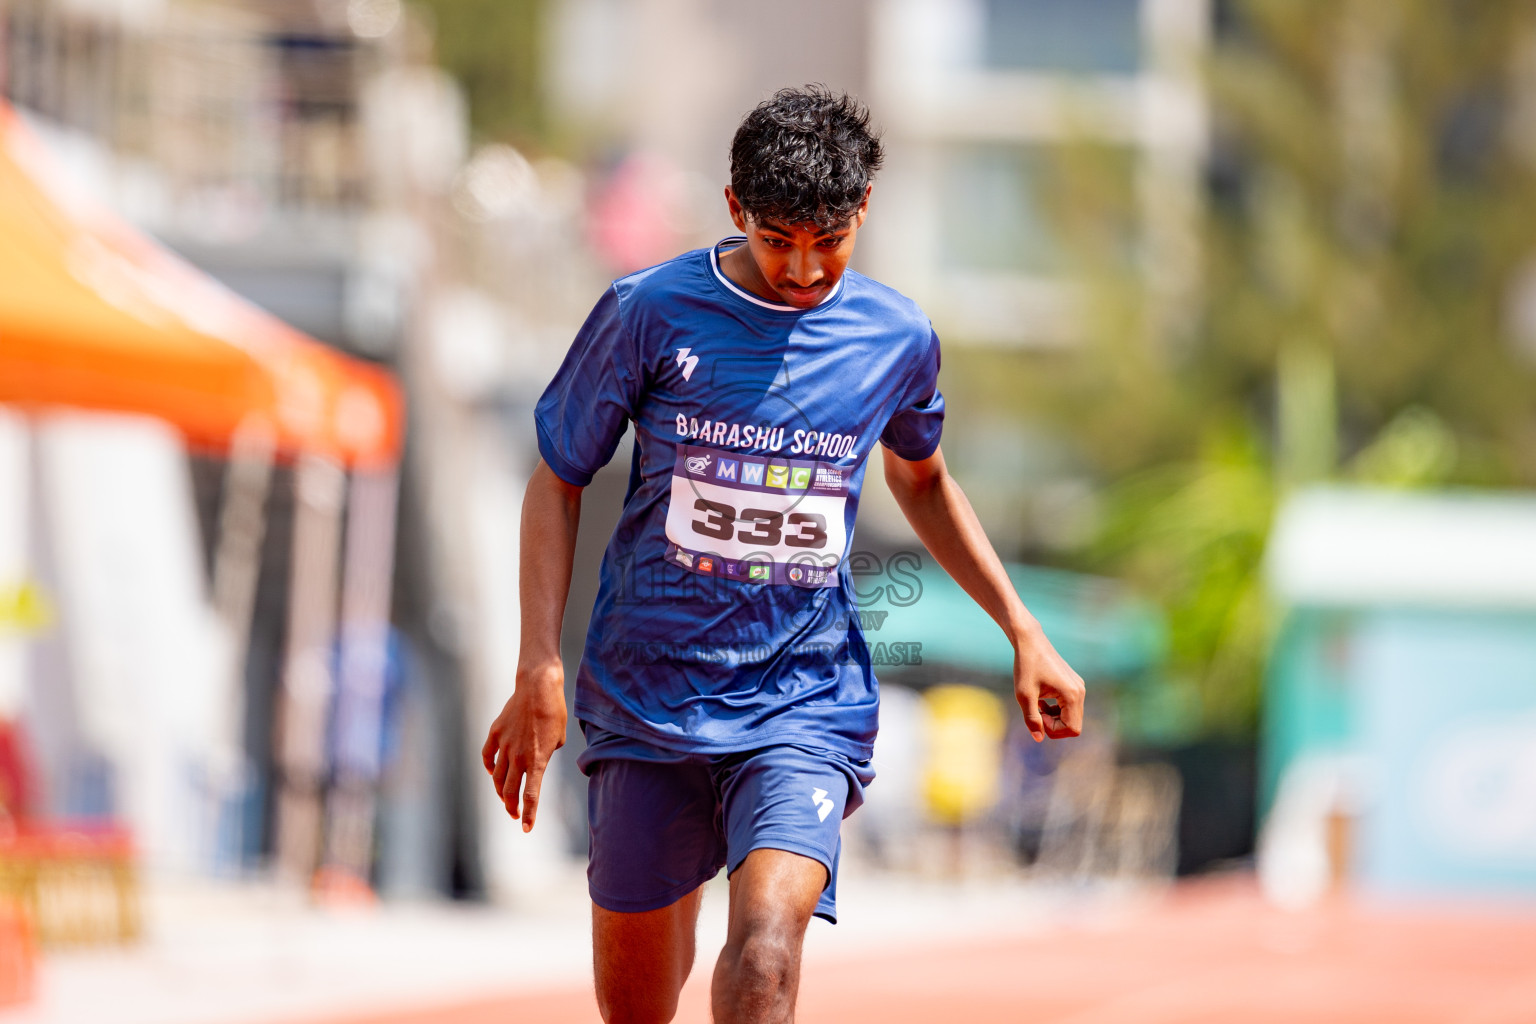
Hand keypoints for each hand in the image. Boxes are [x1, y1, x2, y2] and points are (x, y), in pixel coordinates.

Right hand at [481, 662, 567, 831]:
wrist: (538, 687)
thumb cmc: (554, 711)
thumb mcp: (558, 738)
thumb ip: (547, 754)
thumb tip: (537, 759)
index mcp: (537, 760)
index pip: (531, 796)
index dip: (529, 815)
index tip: (526, 828)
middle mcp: (518, 756)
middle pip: (509, 791)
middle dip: (512, 807)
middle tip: (515, 815)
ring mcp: (504, 745)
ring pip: (497, 777)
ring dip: (500, 792)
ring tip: (505, 799)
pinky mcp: (495, 733)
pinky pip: (488, 756)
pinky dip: (490, 768)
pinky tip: (493, 773)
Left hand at [1012, 627, 1084, 742]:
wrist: (1030, 641)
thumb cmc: (1026, 666)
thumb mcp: (1024, 696)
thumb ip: (1032, 719)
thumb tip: (1039, 739)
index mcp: (1072, 695)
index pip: (1072, 729)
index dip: (1053, 730)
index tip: (1037, 715)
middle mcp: (1080, 691)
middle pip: (1073, 724)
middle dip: (1054, 725)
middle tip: (1036, 711)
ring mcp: (1078, 687)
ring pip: (1071, 716)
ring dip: (1054, 717)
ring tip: (1037, 705)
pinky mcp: (1073, 684)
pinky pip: (1069, 706)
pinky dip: (1056, 709)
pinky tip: (1041, 700)